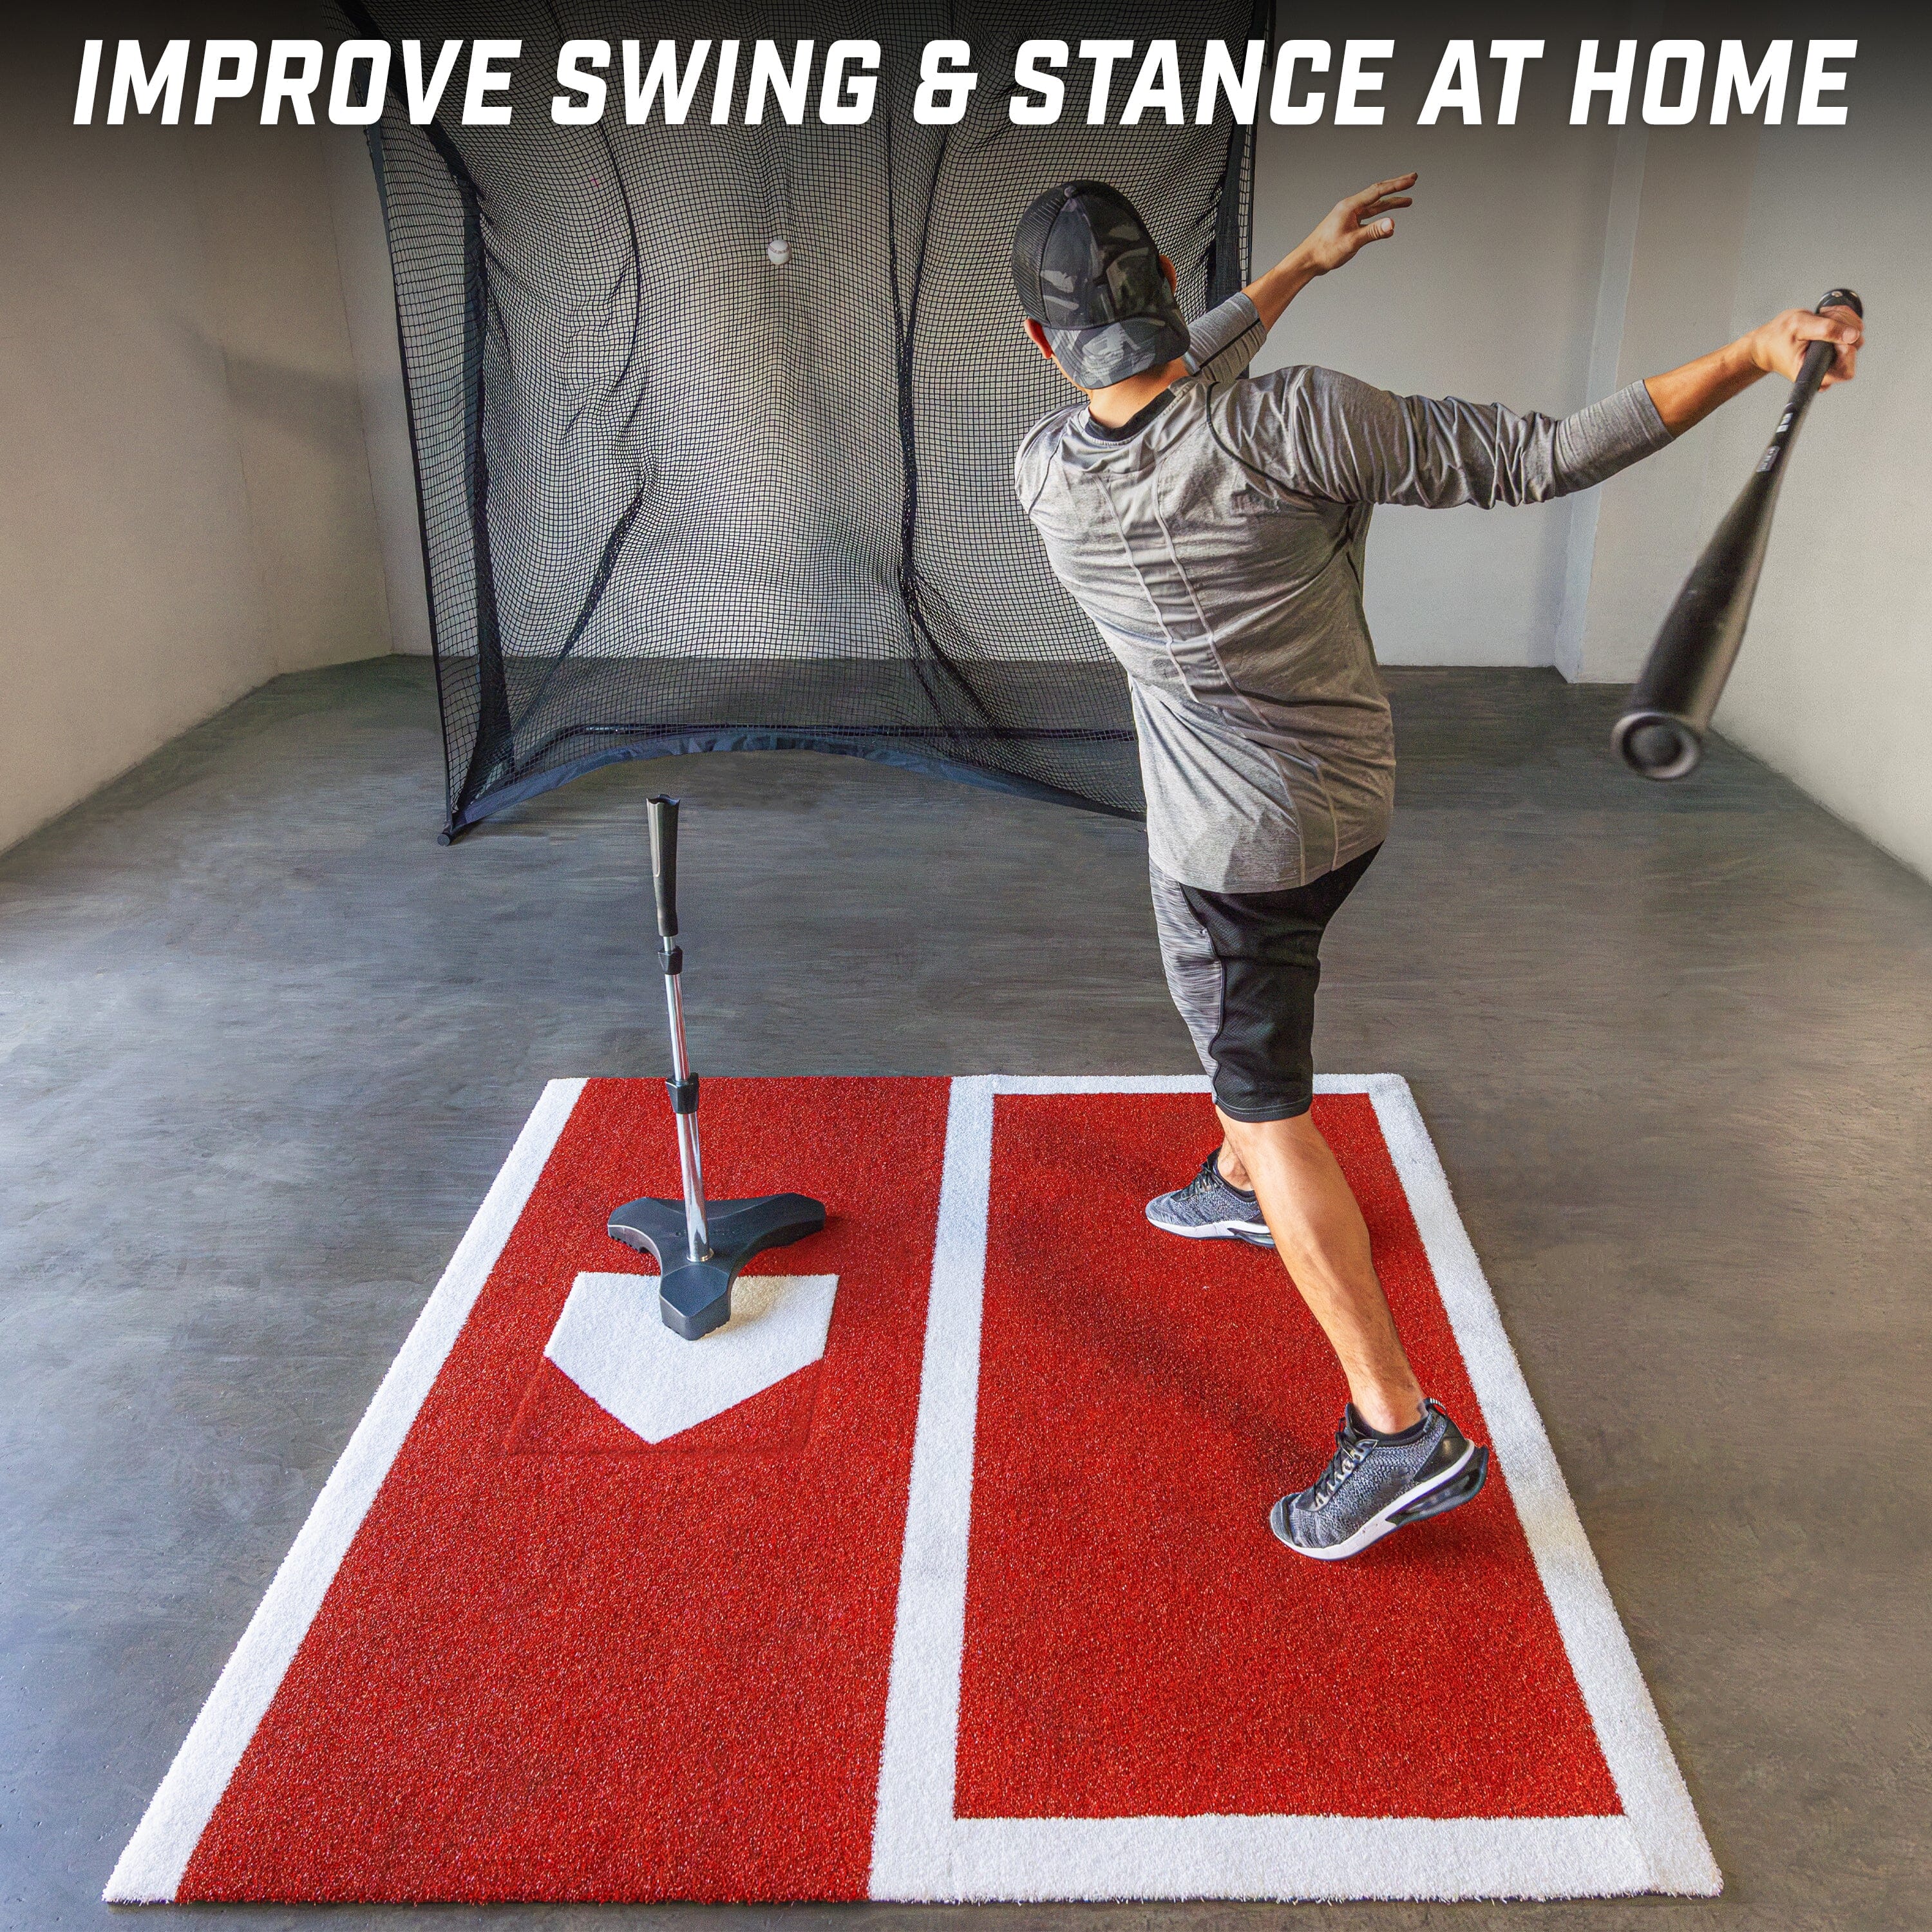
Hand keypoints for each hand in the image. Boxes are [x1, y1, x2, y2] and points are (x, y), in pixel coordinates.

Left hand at [1297, 173, 1416, 274]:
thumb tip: (1392, 224)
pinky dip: (1380, 218)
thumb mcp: (1352, 242)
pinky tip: (1388, 222)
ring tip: (1407, 201)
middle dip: (1396, 187)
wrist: (1308, 260)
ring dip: (1391, 203)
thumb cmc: (1325, 251)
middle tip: (1412, 180)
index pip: (1378, 191)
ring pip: (1374, 206)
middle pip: (1377, 194)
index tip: (1411, 180)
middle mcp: (1350, 208)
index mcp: (1350, 207)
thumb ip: (1373, 232)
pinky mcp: (1349, 225)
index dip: (1396, 185)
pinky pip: (1368, 218)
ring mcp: (1350, 216)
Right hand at [1744, 305, 1862, 386]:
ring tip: (1822, 317)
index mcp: (1814, 373)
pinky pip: (1851, 332)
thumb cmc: (1777, 337)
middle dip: (1844, 327)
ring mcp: (1832, 360)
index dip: (1847, 351)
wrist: (1767, 343)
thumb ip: (1826, 330)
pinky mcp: (1835, 349)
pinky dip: (1843, 319)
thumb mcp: (1800, 326)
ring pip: (1855, 336)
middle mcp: (1826, 369)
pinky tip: (1827, 317)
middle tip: (1825, 319)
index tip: (1835, 337)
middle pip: (1855, 348)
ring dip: (1843, 320)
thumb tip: (1853, 335)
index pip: (1845, 371)